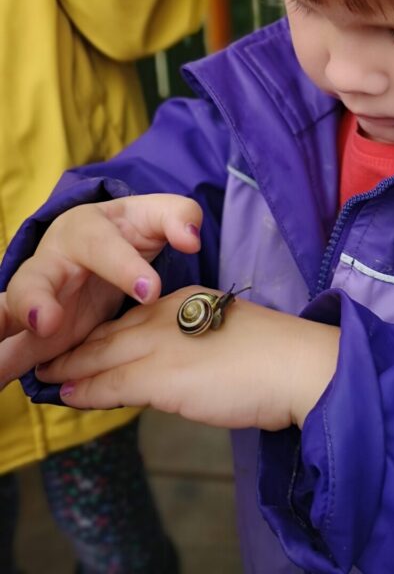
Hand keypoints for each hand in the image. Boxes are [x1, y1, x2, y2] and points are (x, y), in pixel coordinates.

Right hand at [0, 194, 202, 385]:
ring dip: (6, 328)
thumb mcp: (155, 216)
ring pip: (11, 310)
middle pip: (35, 277)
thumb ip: (177, 218)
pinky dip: (2, 360)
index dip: (125, 268)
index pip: (102, 246)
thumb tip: (192, 238)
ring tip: (3, 356)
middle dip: (36, 299)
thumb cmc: (130, 231)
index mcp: (85, 229)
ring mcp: (37, 296)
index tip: (151, 290)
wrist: (101, 247)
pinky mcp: (34, 329)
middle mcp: (51, 261)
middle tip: (49, 322)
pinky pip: (12, 343)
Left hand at [36, 287, 340, 430]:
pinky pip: (109, 384)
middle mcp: (167, 315)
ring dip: (73, 367)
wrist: (295, 363)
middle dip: (80, 348)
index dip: (109, 334)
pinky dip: (85, 391)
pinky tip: (68, 395)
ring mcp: (160, 343)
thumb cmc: (277, 355)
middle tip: (53, 360)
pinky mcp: (157, 375)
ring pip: (102, 355)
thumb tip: (188, 367)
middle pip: (111, 332)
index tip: (90, 347)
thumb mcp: (230, 337)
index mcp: (189, 302)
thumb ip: (201, 345)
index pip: (136, 317)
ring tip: (50, 376)